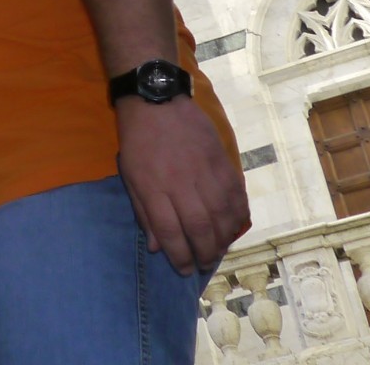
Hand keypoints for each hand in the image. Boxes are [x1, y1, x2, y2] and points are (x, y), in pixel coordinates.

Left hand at [116, 97, 247, 274]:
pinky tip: (235, 226)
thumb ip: (144, 212)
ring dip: (223, 238)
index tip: (184, 270)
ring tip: (218, 250)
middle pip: (199, 228)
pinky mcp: (221, 159)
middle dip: (204, 252)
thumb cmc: (137, 140)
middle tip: (205, 263)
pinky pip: (236, 193)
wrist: (157, 100)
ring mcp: (204, 171)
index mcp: (153, 188)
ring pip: (221, 214)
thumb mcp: (130, 176)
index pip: (170, 232)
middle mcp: (181, 183)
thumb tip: (157, 247)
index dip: (179, 256)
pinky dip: (238, 213)